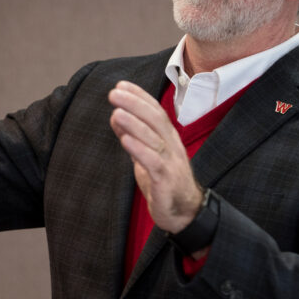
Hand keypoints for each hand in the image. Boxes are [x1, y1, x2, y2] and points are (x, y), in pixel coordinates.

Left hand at [108, 80, 204, 233]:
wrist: (185, 213)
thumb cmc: (164, 182)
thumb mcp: (146, 156)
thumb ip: (133, 136)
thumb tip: (116, 115)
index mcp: (168, 138)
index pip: (155, 111)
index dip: (139, 96)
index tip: (121, 84)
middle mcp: (172, 146)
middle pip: (155, 119)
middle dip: (135, 104)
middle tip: (114, 93)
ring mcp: (171, 162)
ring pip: (154, 138)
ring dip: (134, 123)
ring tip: (116, 111)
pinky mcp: (166, 180)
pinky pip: (153, 162)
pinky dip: (139, 149)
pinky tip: (125, 140)